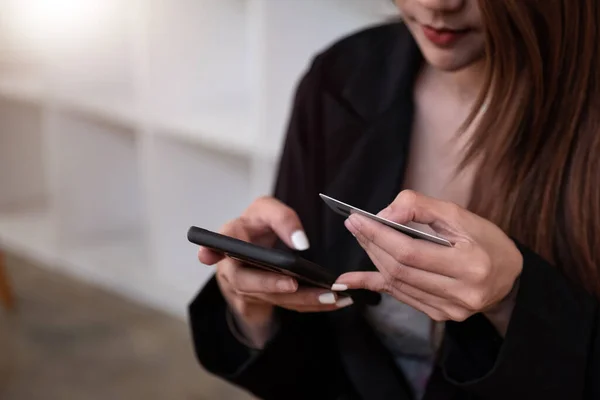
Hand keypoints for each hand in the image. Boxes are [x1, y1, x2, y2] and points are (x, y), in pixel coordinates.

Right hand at [198, 196, 352, 348]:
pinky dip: (311, 305)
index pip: (218, 243)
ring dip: (301, 300)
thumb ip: (282, 219)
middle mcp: (232, 267)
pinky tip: (335, 302)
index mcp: (230, 238)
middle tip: (293, 285)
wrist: (254, 248)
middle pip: (245, 281)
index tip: (206, 255)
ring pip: (270, 298)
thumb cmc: (258, 225)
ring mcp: (245, 289)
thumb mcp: (267, 210)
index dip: (211, 250)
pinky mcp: (262, 301)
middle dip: (269, 285)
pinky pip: (286, 305)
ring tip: (329, 297)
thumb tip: (300, 244)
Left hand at [333, 190, 521, 334]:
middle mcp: (461, 294)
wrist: (510, 278)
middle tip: (353, 224)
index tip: (357, 218)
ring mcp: (450, 310)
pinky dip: (375, 283)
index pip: (410, 252)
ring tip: (360, 236)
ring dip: (373, 258)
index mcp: (470, 265)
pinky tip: (350, 280)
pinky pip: (400, 296)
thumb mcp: (460, 215)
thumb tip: (385, 213)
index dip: (379, 235)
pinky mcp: (440, 315)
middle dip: (372, 243)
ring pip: (397, 283)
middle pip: (400, 269)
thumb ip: (421, 207)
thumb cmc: (486, 241)